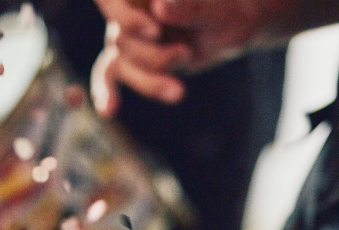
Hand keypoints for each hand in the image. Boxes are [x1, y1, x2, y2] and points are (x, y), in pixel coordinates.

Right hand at [90, 0, 290, 115]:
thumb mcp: (213, 9)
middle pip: (121, 38)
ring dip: (148, 82)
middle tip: (186, 53)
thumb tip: (161, 7)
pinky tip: (108, 110)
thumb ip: (189, 5)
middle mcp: (127, 6)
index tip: (155, 31)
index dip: (127, 18)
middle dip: (152, 56)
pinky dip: (106, 92)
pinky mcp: (130, 58)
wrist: (232, 27)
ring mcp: (126, 33)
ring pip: (119, 64)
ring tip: (178, 92)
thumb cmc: (223, 10)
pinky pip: (108, 74)